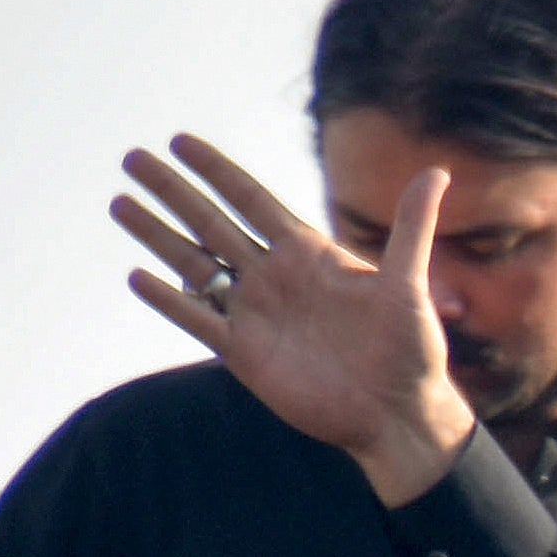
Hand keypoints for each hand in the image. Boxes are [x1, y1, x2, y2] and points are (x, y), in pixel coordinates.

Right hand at [115, 135, 474, 507]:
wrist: (398, 415)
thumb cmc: (412, 351)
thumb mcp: (409, 286)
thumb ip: (412, 228)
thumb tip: (437, 172)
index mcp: (308, 253)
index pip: (251, 199)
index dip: (217, 171)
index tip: (180, 141)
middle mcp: (275, 276)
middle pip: (212, 222)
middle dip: (173, 191)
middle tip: (132, 157)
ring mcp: (256, 313)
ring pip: (195, 264)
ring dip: (157, 235)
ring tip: (119, 203)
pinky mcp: (245, 352)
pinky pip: (198, 320)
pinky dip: (168, 300)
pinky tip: (137, 277)